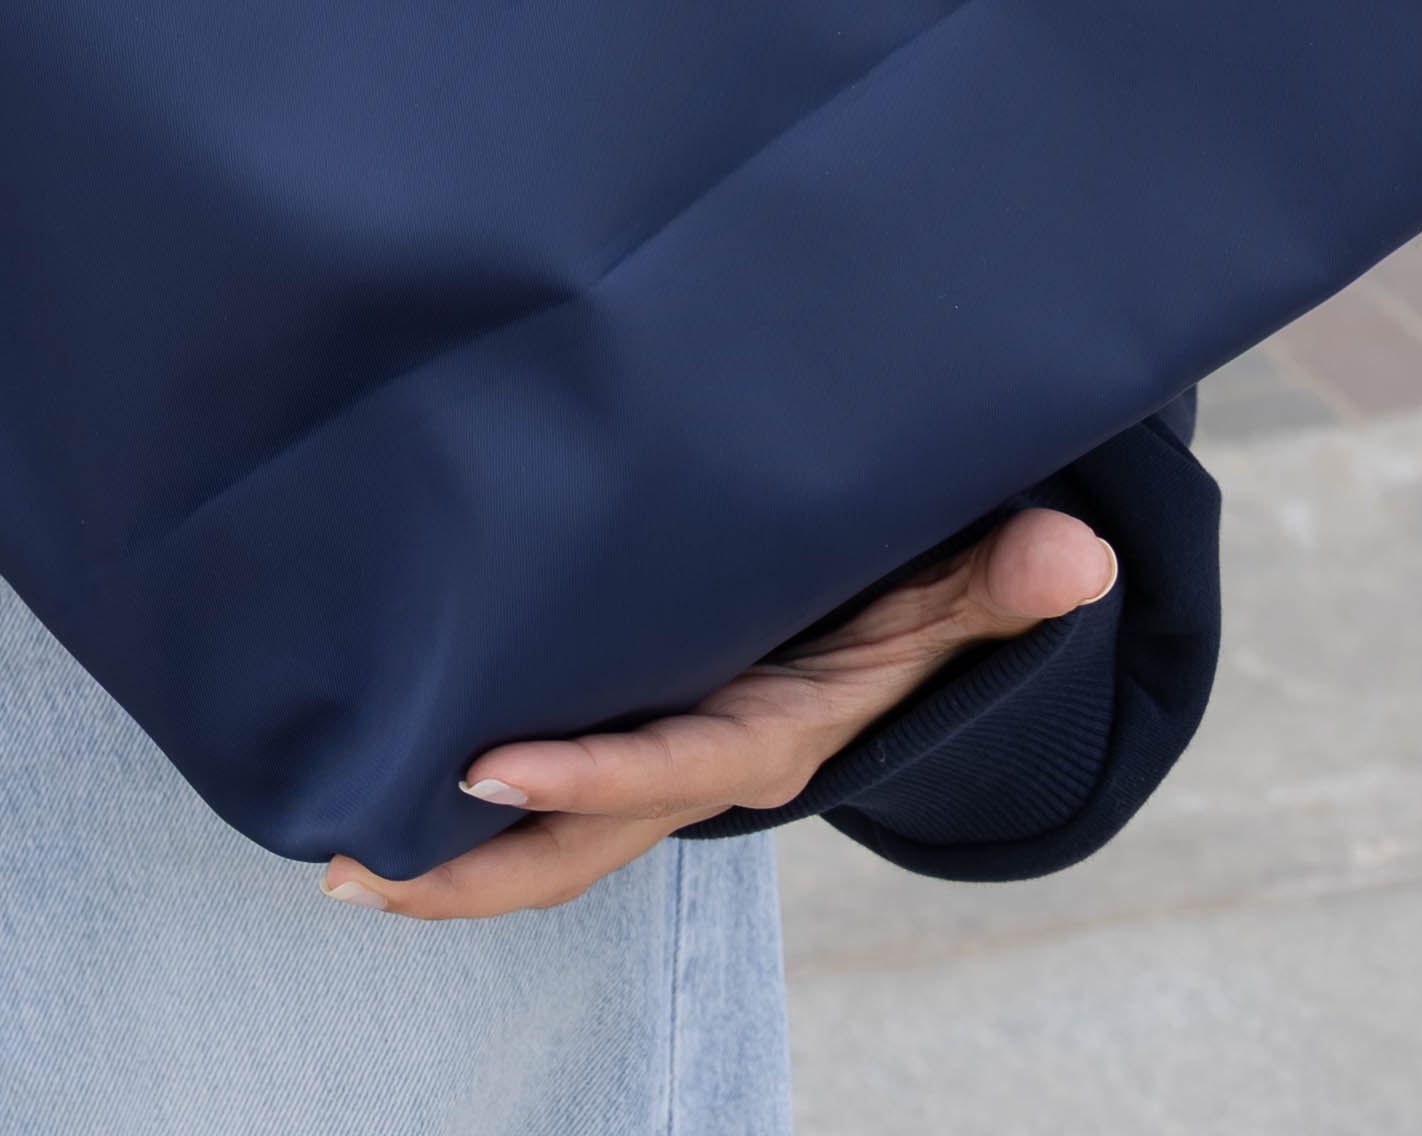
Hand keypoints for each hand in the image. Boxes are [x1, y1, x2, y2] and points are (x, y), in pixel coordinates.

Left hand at [326, 505, 1117, 924]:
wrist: (907, 615)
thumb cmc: (913, 583)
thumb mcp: (951, 583)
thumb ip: (998, 573)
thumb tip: (1079, 552)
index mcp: (771, 732)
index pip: (663, 767)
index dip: (578, 776)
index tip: (477, 767)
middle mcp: (705, 760)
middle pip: (581, 841)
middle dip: (473, 866)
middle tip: (355, 868)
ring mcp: (664, 751)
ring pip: (551, 834)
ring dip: (454, 853)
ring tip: (343, 853)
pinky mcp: (636, 721)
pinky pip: (551, 785)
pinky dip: (471, 800)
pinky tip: (388, 780)